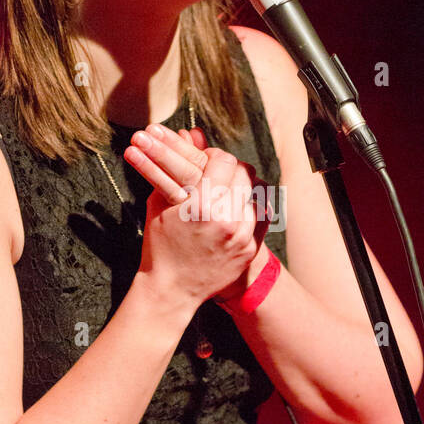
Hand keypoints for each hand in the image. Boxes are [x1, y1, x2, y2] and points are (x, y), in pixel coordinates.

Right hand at [124, 125, 266, 310]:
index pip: (223, 161)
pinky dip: (254, 206)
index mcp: (202, 206)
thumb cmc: (160, 245)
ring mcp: (242, 236)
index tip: (207, 160)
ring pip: (257, 192)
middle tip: (219, 172)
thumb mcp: (160, 203)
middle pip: (244, 173)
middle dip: (231, 168)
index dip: (214, 156)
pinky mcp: (250, 249)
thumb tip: (184, 133)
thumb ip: (173, 167)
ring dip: (244, 185)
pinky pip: (263, 215)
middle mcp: (227, 220)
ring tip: (229, 188)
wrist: (171, 290)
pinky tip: (240, 206)